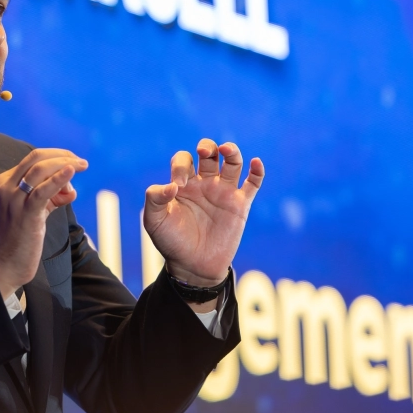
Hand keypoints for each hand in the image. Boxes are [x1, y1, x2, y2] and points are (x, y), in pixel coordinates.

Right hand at [0, 148, 87, 299]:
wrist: (2, 265)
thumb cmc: (17, 239)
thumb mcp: (32, 211)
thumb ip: (49, 198)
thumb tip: (70, 190)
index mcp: (5, 182)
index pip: (32, 159)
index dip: (56, 157)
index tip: (73, 162)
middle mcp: (7, 187)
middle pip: (37, 158)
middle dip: (62, 155)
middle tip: (82, 162)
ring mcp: (14, 199)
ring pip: (40, 169)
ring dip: (65, 163)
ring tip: (82, 166)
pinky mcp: (25, 213)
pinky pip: (43, 190)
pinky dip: (59, 178)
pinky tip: (71, 171)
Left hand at [144, 139, 263, 287]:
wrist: (192, 266)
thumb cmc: (171, 242)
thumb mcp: (154, 221)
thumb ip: (154, 199)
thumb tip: (171, 185)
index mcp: (183, 183)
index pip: (183, 160)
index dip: (180, 166)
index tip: (177, 186)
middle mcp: (204, 184)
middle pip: (210, 153)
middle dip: (207, 147)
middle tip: (204, 153)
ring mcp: (223, 193)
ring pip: (232, 162)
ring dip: (231, 151)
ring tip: (226, 149)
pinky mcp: (240, 206)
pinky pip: (253, 184)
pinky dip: (257, 171)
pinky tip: (256, 162)